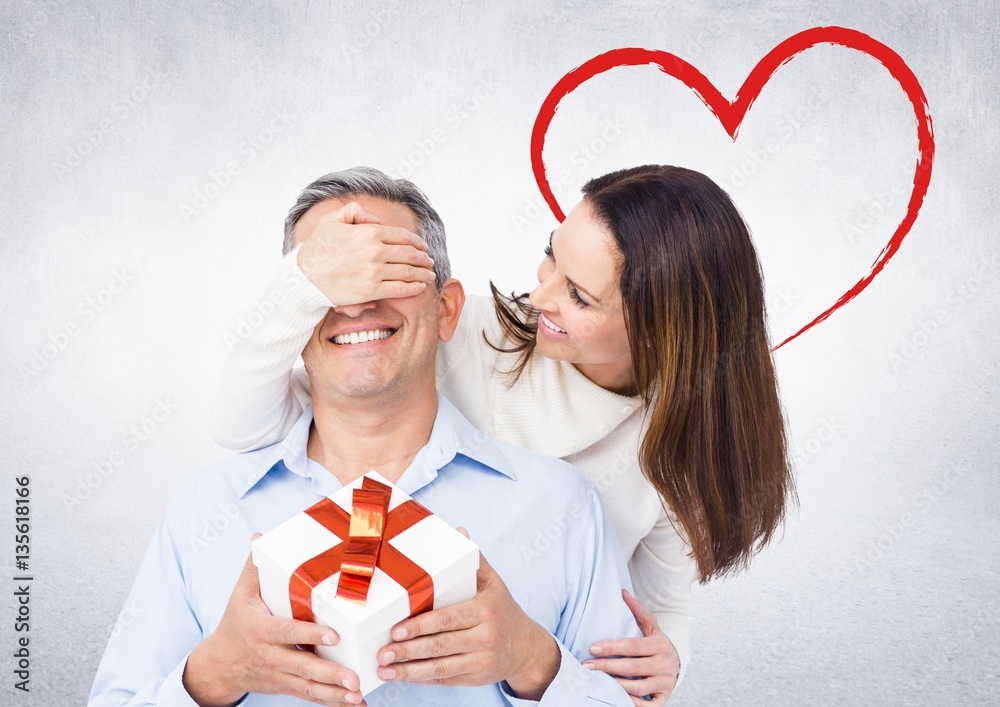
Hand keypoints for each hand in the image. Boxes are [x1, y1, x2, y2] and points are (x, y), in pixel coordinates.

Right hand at [183, 535, 365, 706]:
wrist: (218, 665)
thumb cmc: (236, 622)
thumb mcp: (241, 594)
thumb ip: (254, 567)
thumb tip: (259, 536)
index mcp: (261, 630)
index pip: (288, 633)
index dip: (310, 634)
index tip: (333, 636)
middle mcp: (270, 656)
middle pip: (302, 666)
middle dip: (329, 674)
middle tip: (354, 678)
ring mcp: (278, 674)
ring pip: (308, 686)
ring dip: (334, 693)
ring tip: (358, 694)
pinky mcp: (285, 686)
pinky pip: (309, 696)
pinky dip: (331, 702)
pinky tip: (354, 704)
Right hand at [296, 201, 435, 304]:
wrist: (303, 278)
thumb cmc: (316, 250)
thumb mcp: (331, 221)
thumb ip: (354, 212)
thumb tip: (375, 220)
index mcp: (368, 232)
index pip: (402, 236)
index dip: (417, 242)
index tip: (424, 247)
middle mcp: (374, 251)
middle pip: (410, 254)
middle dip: (424, 258)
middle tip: (430, 261)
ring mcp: (374, 272)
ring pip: (408, 272)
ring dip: (423, 273)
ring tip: (430, 275)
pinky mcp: (371, 291)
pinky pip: (400, 289)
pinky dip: (414, 287)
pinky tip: (421, 286)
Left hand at [375, 532, 559, 699]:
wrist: (527, 648)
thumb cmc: (503, 610)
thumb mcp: (493, 583)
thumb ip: (474, 560)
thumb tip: (460, 530)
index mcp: (484, 611)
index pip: (446, 619)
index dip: (420, 626)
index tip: (395, 630)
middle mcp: (484, 637)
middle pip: (440, 645)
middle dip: (408, 650)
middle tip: (382, 653)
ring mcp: (481, 661)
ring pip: (440, 668)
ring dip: (409, 671)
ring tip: (385, 669)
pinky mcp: (476, 678)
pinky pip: (445, 679)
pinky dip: (422, 679)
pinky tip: (403, 676)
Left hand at [583, 589, 679, 705]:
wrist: (676, 664)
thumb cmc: (656, 643)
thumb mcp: (650, 625)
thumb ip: (637, 610)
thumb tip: (623, 592)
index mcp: (659, 644)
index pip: (631, 646)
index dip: (611, 647)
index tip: (592, 648)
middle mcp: (664, 663)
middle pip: (632, 667)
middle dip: (607, 667)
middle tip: (586, 666)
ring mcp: (665, 682)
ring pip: (638, 687)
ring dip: (616, 685)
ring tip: (597, 681)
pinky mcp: (664, 697)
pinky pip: (650, 705)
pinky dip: (635, 703)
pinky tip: (619, 698)